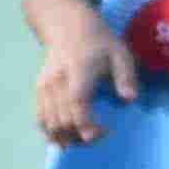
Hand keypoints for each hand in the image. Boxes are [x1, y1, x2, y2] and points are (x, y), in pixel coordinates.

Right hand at [41, 17, 142, 145]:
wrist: (67, 28)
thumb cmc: (99, 42)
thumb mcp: (120, 53)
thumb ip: (126, 76)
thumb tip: (129, 99)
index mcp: (78, 72)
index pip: (77, 104)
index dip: (86, 124)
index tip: (100, 135)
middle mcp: (57, 82)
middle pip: (62, 119)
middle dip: (79, 135)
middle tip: (99, 136)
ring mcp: (44, 88)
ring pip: (49, 123)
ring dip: (64, 137)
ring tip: (81, 140)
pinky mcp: (38, 92)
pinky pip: (40, 119)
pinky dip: (49, 132)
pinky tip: (63, 137)